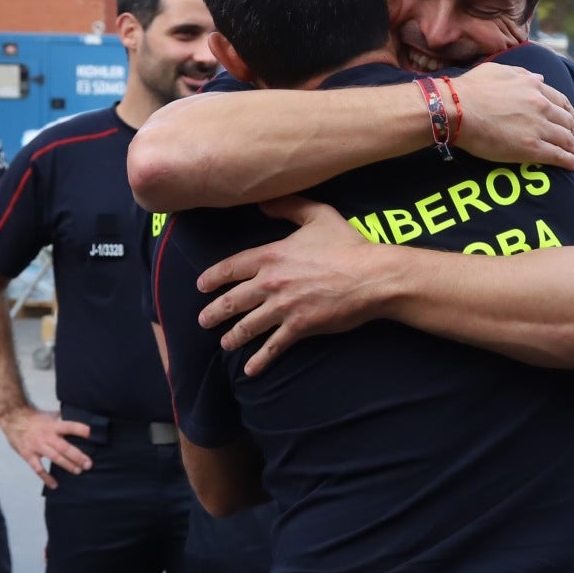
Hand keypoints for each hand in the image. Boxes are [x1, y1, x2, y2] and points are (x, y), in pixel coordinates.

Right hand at [0, 406, 93, 489]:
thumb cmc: (35, 419)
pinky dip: (46, 478)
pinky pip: (38, 469)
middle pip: (64, 447)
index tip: (90, 433)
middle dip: (77, 456)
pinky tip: (54, 485)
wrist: (13, 420)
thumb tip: (79, 418)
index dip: (78, 429)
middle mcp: (46, 436)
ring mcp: (37, 447)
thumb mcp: (49, 416)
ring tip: (78, 471)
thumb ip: (63, 419)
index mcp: (53, 426)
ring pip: (54, 458)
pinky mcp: (29, 455)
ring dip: (67, 465)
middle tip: (88, 464)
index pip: (68, 426)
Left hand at [197, 197, 384, 377]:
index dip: (212, 278)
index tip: (202, 286)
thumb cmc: (347, 245)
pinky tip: (250, 370)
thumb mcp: (318, 215)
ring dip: (233, 337)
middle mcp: (271, 283)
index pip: (231, 268)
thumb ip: (289, 206)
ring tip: (225, 344)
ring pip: (248, 327)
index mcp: (271, 256)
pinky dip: (260, 360)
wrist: (371, 277)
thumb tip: (264, 202)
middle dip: (214, 313)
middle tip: (204, 321)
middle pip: (232, 301)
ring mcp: (283, 307)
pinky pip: (273, 347)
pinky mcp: (299, 327)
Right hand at [448, 63, 573, 170]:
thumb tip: (539, 78)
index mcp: (534, 86)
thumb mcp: (500, 71)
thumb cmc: (471, 89)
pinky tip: (573, 166)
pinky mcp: (531, 147)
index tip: (573, 123)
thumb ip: (522, 75)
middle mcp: (541, 105)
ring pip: (566, 139)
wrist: (458, 108)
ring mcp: (538, 126)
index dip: (570, 114)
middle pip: (568, 122)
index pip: (561, 102)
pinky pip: (558, 155)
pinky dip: (569, 161)